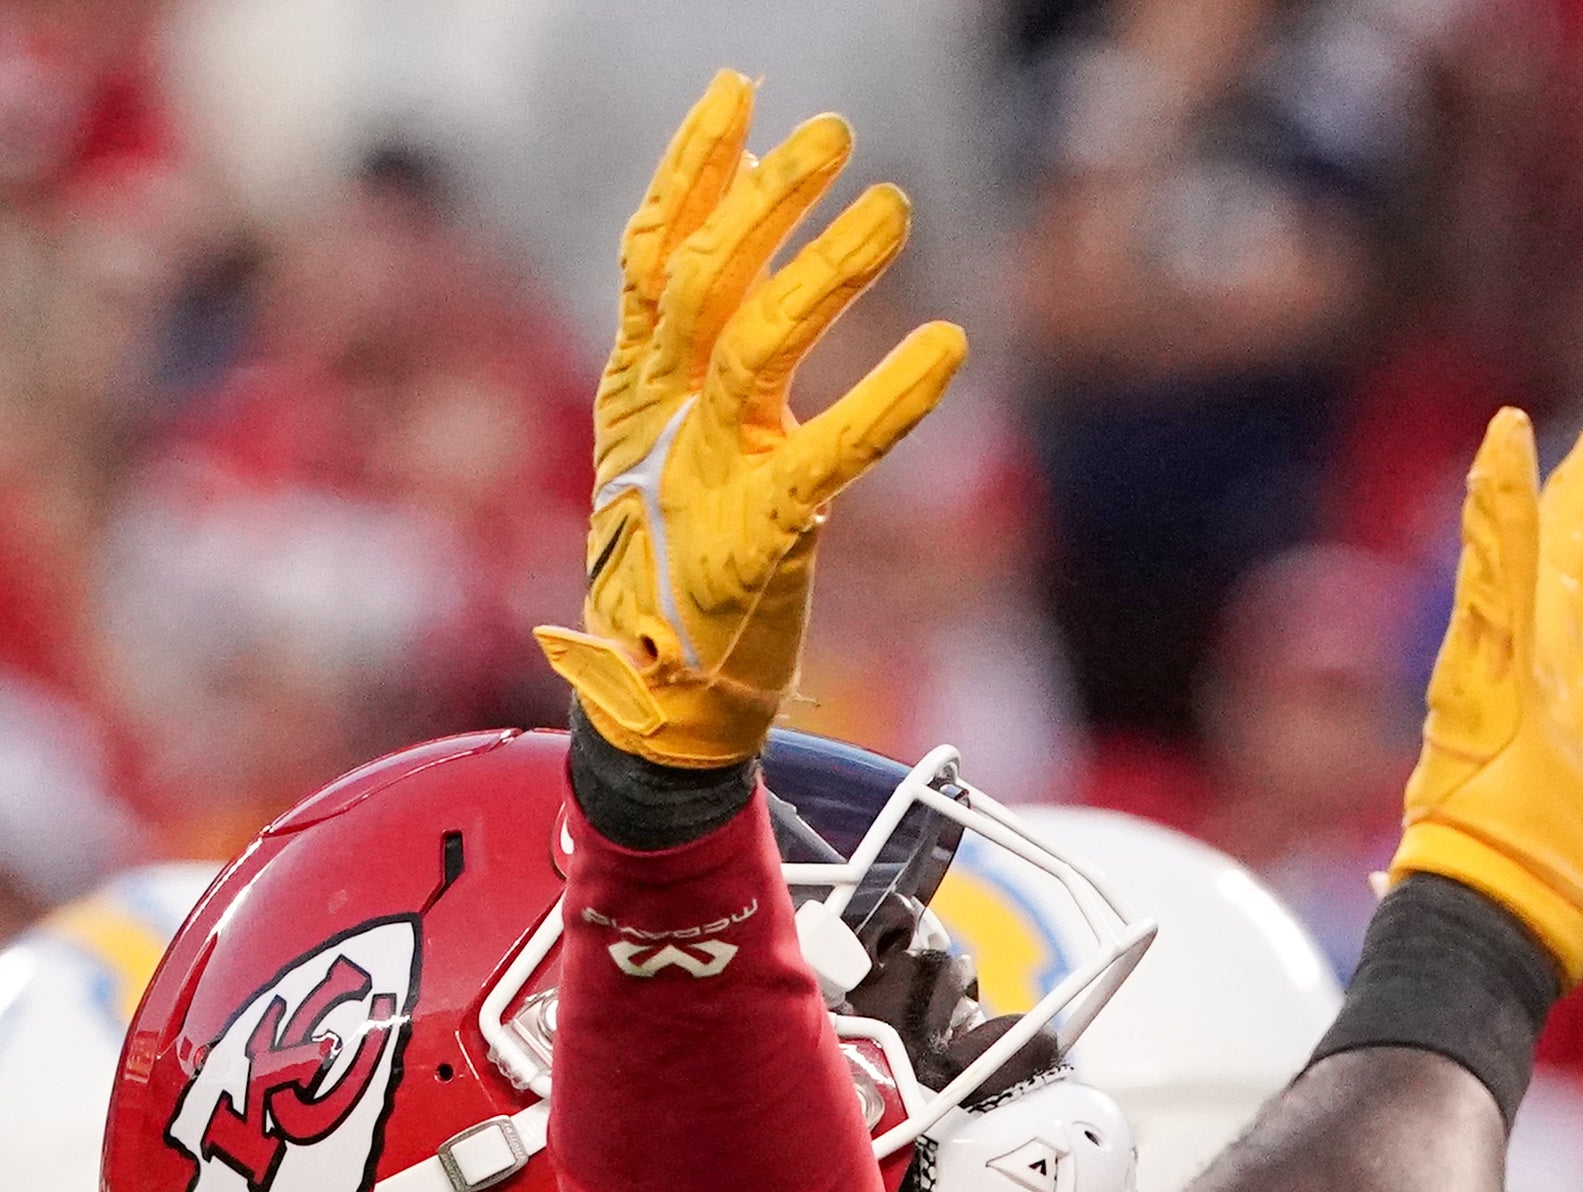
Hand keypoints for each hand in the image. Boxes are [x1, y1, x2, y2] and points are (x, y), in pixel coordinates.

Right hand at [537, 73, 970, 766]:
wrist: (659, 706)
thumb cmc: (676, 569)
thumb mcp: (669, 439)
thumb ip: (698, 335)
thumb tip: (735, 209)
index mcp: (635, 391)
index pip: (654, 255)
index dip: (694, 169)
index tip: (741, 93)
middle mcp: (659, 421)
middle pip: (703, 282)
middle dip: (764, 199)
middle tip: (833, 135)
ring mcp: (702, 477)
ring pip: (754, 346)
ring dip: (824, 270)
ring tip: (892, 206)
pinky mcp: (756, 538)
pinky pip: (830, 453)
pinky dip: (890, 398)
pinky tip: (947, 347)